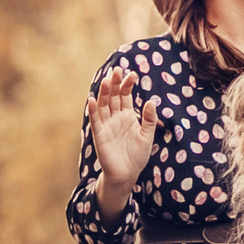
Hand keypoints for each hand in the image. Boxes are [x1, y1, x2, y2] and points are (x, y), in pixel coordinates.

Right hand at [87, 67, 159, 217]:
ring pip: (104, 105)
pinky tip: (92, 100)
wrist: (127, 174)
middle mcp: (115, 117)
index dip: (127, 85)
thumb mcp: (147, 136)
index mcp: (127, 115)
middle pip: (113, 96)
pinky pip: (95, 121)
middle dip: (115, 83)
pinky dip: (93, 110)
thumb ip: (149, 119)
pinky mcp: (100, 135)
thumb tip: (151, 101)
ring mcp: (106, 125)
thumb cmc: (137, 155)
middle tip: (118, 69)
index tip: (133, 74)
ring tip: (107, 80)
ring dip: (104, 93)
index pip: (125, 95)